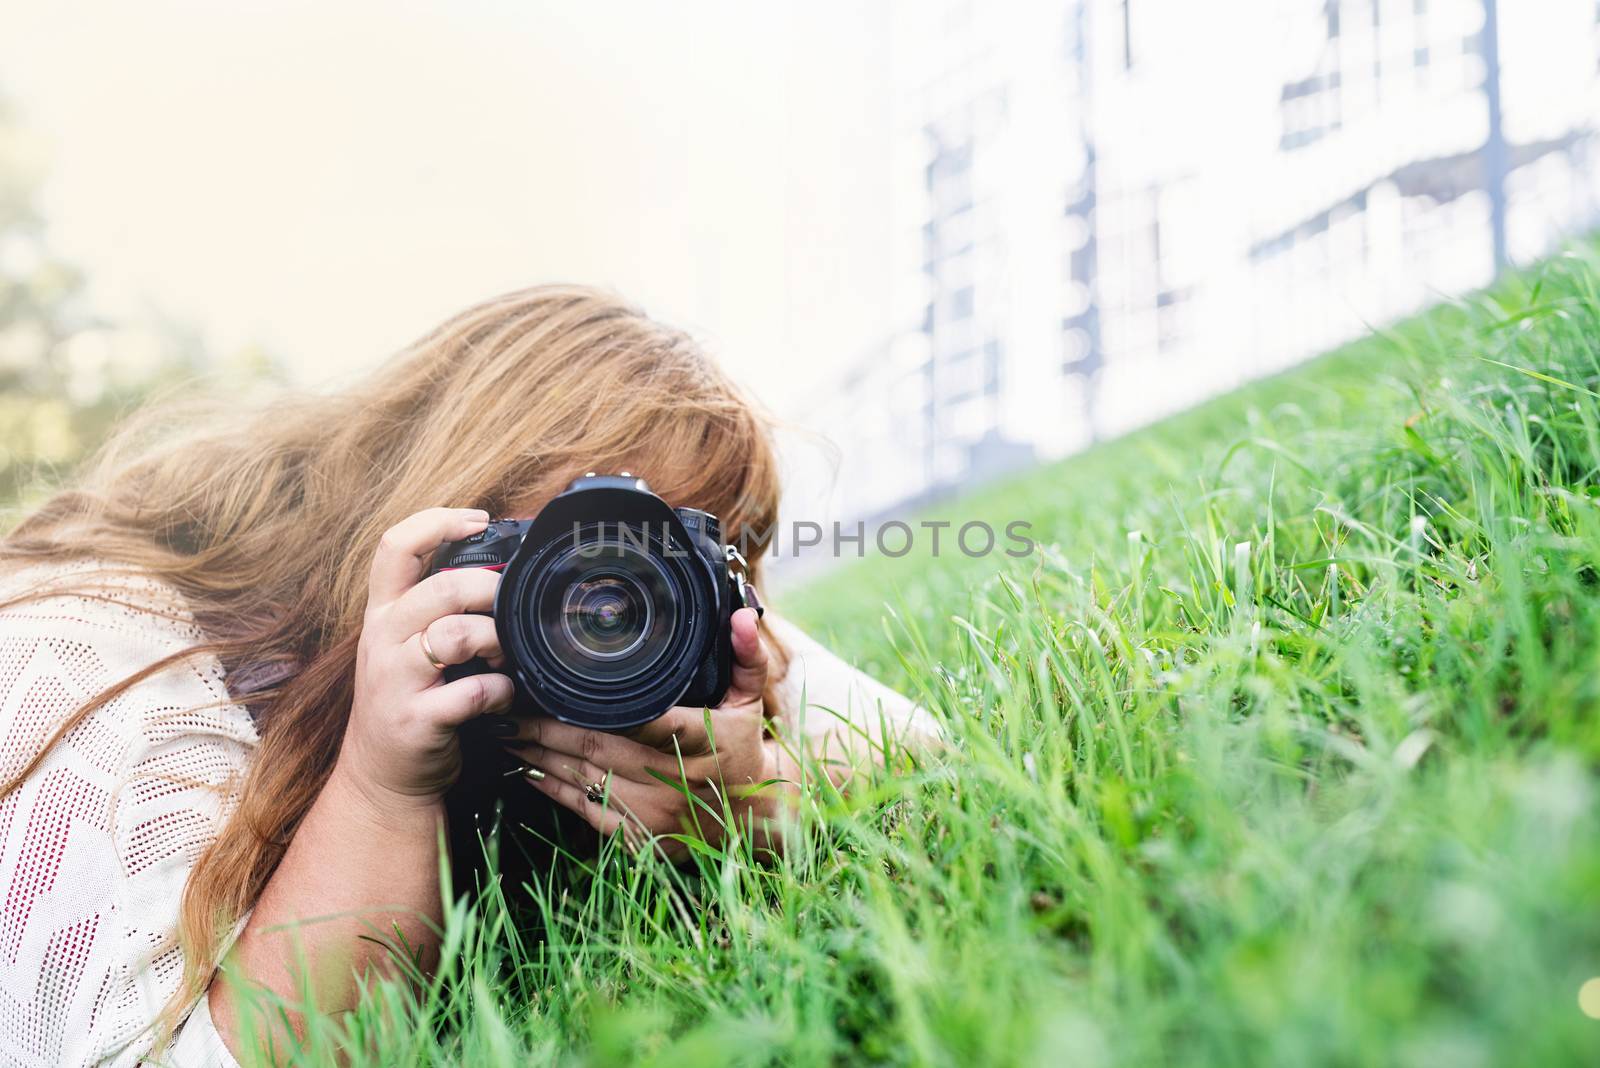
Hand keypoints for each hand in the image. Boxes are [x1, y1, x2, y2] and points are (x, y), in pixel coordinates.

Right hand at [335, 507, 515, 808]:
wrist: (381, 775)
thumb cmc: (409, 698)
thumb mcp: (408, 643)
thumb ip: (439, 606)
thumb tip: (500, 568)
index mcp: (384, 612)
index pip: (395, 546)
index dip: (437, 521)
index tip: (479, 520)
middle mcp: (383, 639)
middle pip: (440, 587)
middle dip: (490, 589)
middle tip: (511, 605)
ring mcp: (395, 680)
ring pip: (455, 635)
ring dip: (496, 639)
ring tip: (506, 653)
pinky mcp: (416, 720)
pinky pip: (472, 692)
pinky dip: (501, 690)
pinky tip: (504, 695)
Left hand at [503, 607, 787, 857]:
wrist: (754, 819)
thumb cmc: (744, 750)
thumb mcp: (751, 702)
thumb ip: (747, 658)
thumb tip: (740, 616)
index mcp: (703, 740)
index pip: (646, 720)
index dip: (598, 709)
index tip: (554, 690)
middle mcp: (676, 779)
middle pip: (599, 747)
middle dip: (547, 728)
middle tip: (509, 708)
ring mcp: (656, 813)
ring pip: (586, 779)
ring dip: (542, 757)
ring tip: (508, 735)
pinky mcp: (642, 838)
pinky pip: (588, 812)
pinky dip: (556, 790)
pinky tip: (530, 772)